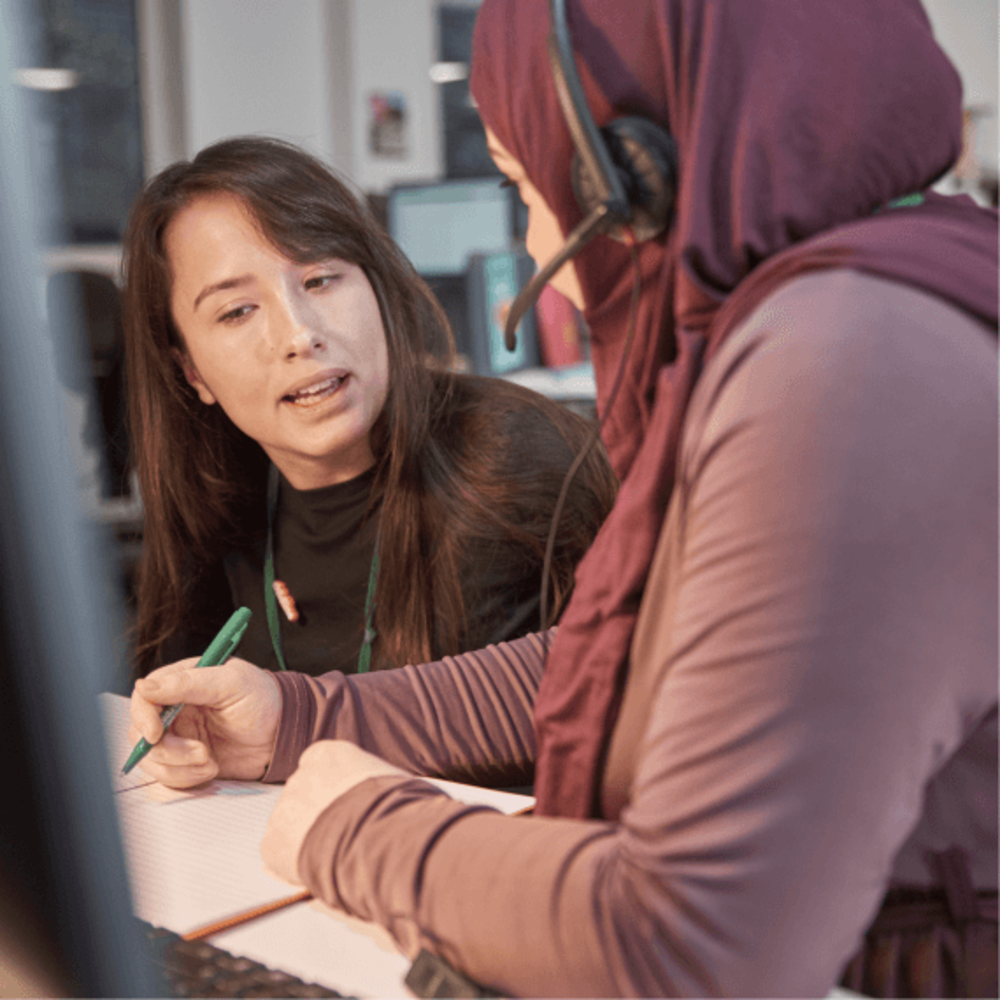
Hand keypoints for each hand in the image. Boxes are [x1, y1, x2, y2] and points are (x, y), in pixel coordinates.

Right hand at [128, 658, 281, 787]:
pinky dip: (186, 779)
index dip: (143, 717)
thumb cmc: (263, 700)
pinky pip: (168, 777)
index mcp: (182, 682)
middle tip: (201, 753)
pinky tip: (212, 769)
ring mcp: (178, 737)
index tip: (157, 734)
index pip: (144, 698)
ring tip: (210, 763)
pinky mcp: (184, 762)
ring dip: (179, 768)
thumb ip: (188, 683)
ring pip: (152, 759)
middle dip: (167, 750)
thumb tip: (145, 686)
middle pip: (141, 734)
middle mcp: (174, 709)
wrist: (283, 735)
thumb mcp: (231, 683)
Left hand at [261, 740, 407, 885]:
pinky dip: (294, 866)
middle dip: (317, 814)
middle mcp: (302, 775)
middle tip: (340, 835)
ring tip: (334, 856)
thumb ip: (372, 781)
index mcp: (330, 754)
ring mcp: (284, 808)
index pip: (319, 763)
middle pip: (303, 794)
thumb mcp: (390, 780)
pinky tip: (318, 870)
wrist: (378, 836)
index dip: (330, 787)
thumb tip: (383, 792)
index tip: (342, 804)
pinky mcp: (273, 843)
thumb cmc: (397, 807)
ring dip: (306, 839)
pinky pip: (279, 856)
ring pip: (290, 826)